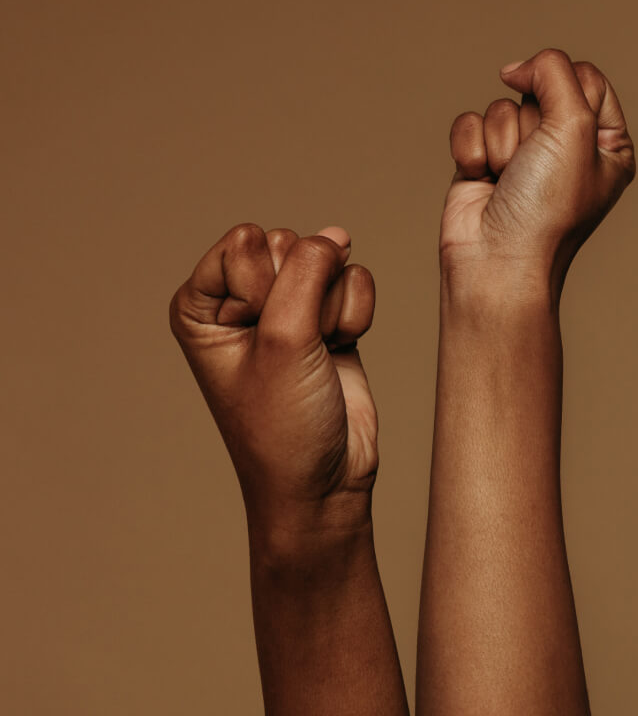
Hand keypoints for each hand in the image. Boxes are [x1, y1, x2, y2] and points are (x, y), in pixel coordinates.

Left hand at [169, 224, 378, 524]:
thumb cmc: (283, 426)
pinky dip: (357, 315)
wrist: (325, 480)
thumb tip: (335, 235)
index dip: (267, 286)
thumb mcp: (283, 341)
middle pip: (290, 244)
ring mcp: (287, 306)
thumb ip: (306, 271)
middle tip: (297, 347)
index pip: (246, 242)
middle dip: (307, 292)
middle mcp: (240, 299)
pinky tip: (341, 349)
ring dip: (335, 307)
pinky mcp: (327, 316)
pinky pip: (355, 281)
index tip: (263, 340)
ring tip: (320, 352)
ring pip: (328, 260)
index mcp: (201, 303)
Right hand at [443, 49, 634, 283]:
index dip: (564, 88)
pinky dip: (472, 150)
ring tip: (508, 179)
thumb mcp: (573, 127)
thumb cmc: (546, 206)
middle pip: (540, 89)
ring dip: (501, 142)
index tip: (560, 122)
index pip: (587, 78)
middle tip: (533, 164)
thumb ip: (556, 74)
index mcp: (609, 143)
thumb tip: (518, 67)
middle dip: (530, 124)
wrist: (496, 261)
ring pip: (501, 106)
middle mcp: (570, 148)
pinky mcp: (484, 161)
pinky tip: (481, 180)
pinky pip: (470, 123)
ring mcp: (525, 156)